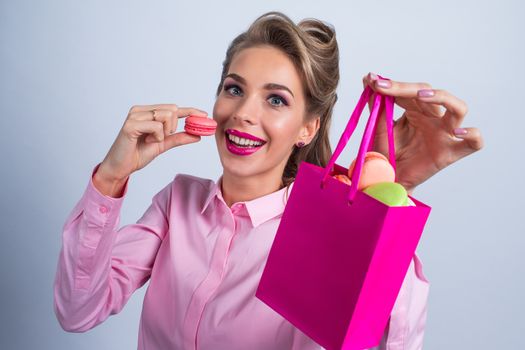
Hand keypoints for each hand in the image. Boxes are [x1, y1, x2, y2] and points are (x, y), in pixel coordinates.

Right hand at [97, 104, 206, 182]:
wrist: (120, 167)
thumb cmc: (137, 154)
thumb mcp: (163, 145)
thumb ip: (178, 138)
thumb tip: (197, 135)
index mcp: (147, 112)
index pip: (173, 108)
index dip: (190, 111)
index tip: (204, 115)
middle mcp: (140, 110)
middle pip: (172, 109)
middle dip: (174, 126)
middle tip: (163, 137)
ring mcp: (135, 115)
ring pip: (166, 115)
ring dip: (165, 132)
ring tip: (152, 140)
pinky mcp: (131, 124)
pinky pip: (156, 126)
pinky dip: (157, 136)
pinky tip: (147, 141)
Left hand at [362, 73, 483, 193]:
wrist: (387, 180)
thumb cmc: (386, 154)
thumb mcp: (378, 127)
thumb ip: (376, 104)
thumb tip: (368, 77)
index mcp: (416, 111)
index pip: (410, 91)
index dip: (393, 85)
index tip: (373, 82)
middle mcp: (433, 119)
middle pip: (430, 93)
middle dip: (405, 88)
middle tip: (384, 87)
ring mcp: (444, 134)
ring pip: (459, 108)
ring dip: (442, 98)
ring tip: (421, 96)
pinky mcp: (451, 153)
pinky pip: (474, 143)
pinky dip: (472, 135)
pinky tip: (457, 133)